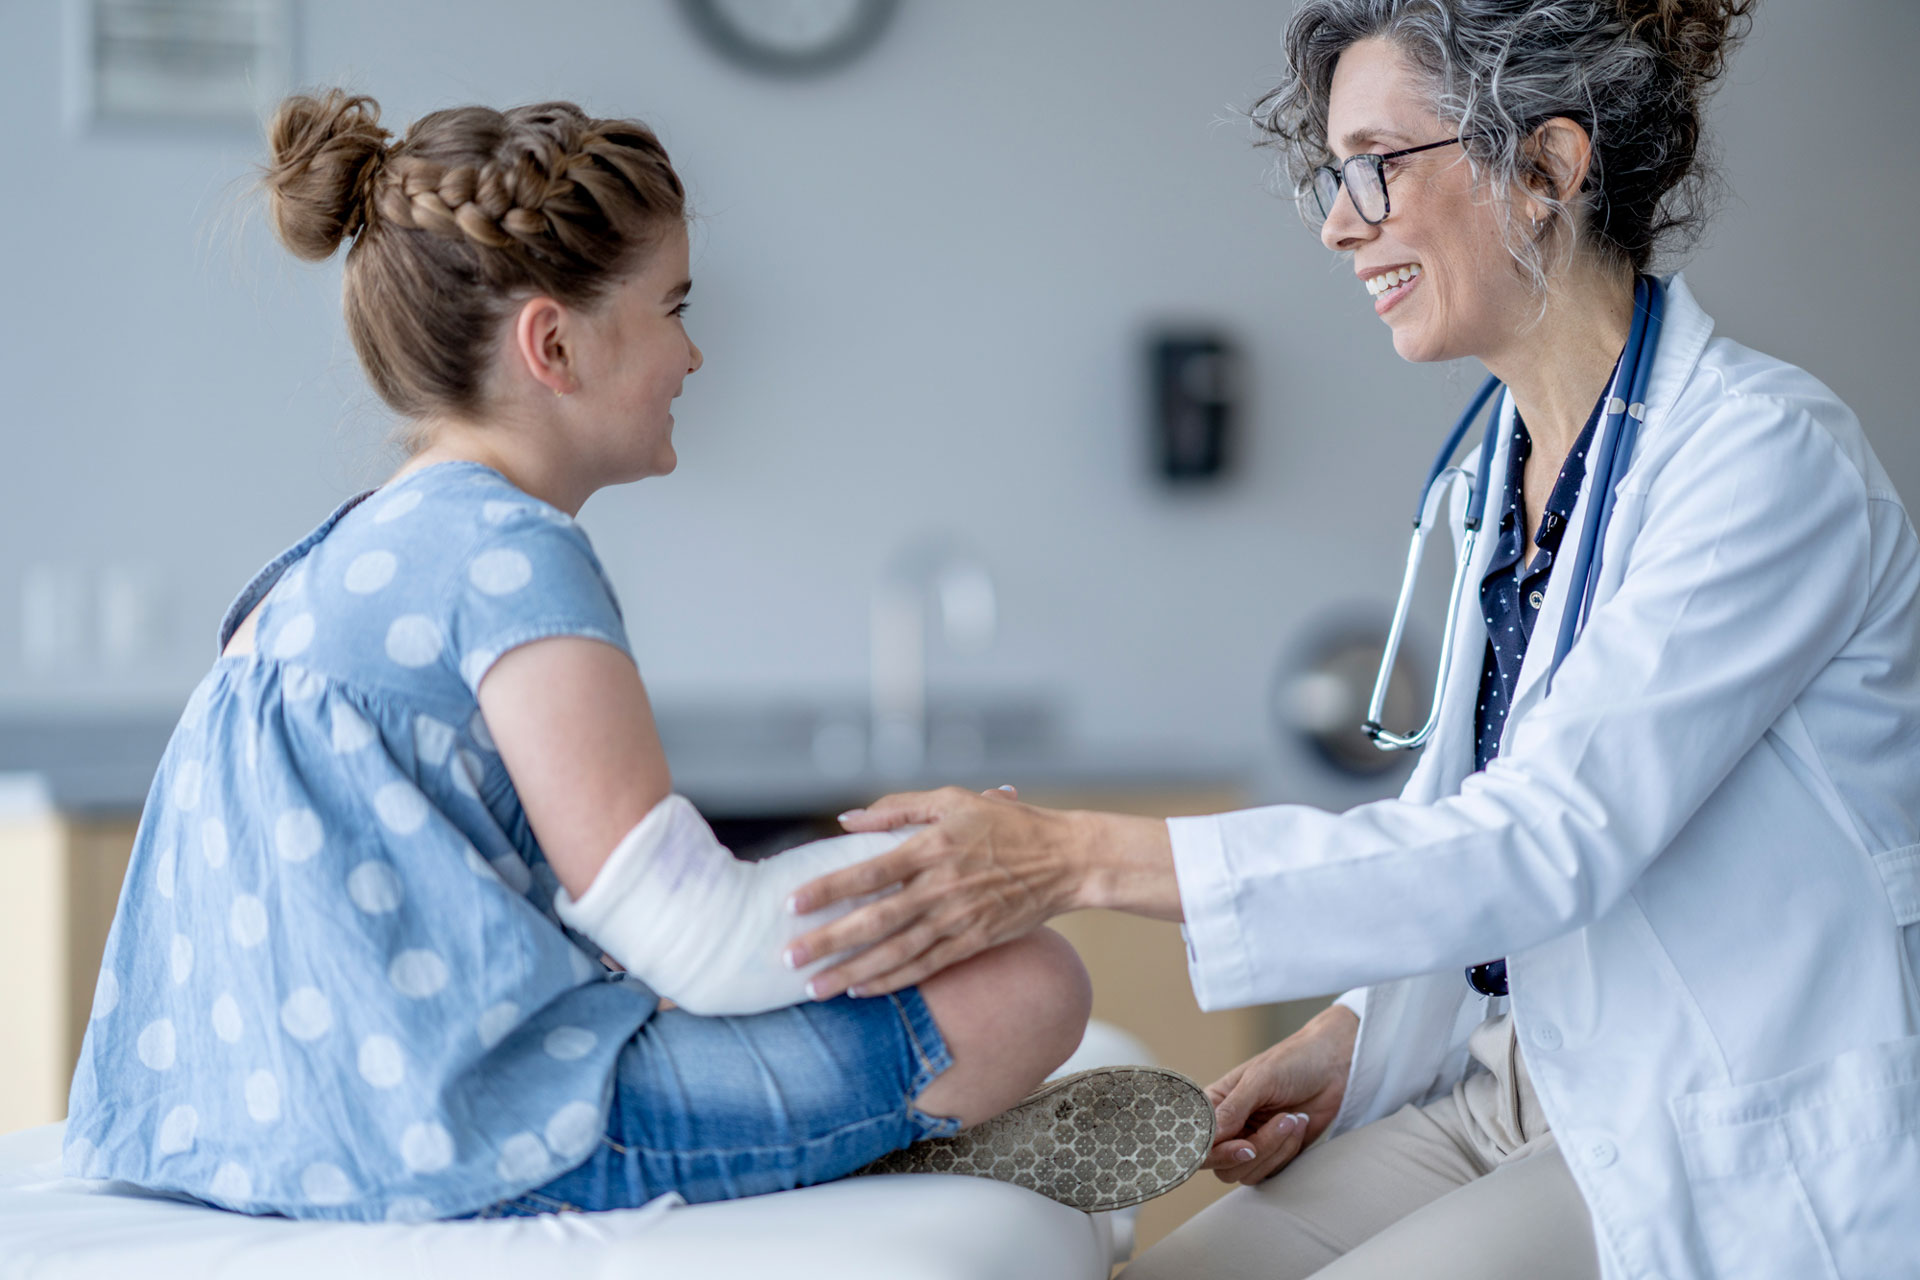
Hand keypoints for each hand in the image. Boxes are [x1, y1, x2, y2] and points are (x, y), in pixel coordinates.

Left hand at [782, 786, 1085, 998]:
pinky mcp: (974, 942)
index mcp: (932, 847)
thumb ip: (897, 807)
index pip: (868, 872)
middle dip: (828, 943)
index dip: (828, 889)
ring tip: (814, 988)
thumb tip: (846, 819)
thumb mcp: (954, 799)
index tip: (792, 905)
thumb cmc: (1007, 823)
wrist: (1067, 859)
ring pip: (895, 953)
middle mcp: (940, 887)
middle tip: (788, 959)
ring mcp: (958, 919)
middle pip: (874, 920)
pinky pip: (926, 967)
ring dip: (852, 972)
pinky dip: (892, 981)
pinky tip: (861, 990)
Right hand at [1203, 1004, 1358, 1185]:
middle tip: (1281, 1122)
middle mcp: (1229, 1128)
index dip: (1216, 1151)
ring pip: (1247, 1172)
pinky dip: (1287, 1152)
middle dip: (1257, 1148)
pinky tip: (1300, 1124)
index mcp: (1216, 1104)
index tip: (1245, 1145)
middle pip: (1222, 1166)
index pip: (1199, 1140)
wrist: (1333, 1066)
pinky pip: (1270, 1172)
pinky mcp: (1274, 1154)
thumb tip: (1210, 1137)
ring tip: (1293, 1118)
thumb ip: (1234, 1109)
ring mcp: (1251, 1142)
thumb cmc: (1293, 1061)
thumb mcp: (1260, 1078)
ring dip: (1275, 1149)